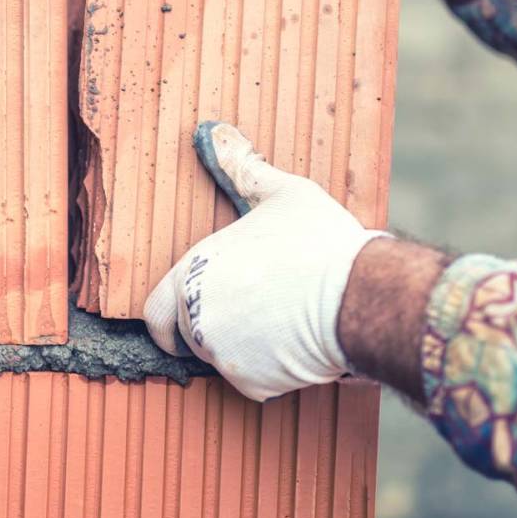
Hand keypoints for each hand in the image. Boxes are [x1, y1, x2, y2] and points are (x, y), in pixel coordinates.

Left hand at [143, 121, 386, 401]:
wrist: (361, 295)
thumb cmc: (321, 242)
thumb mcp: (282, 193)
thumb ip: (242, 170)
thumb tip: (216, 134)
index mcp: (192, 271)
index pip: (155, 311)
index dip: (169, 320)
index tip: (188, 320)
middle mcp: (195, 315)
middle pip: (190, 337)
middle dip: (215, 330)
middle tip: (256, 315)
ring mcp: (220, 352)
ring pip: (222, 359)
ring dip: (244, 349)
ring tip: (282, 322)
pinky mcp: (250, 383)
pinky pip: (252, 382)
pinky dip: (270, 371)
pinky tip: (296, 344)